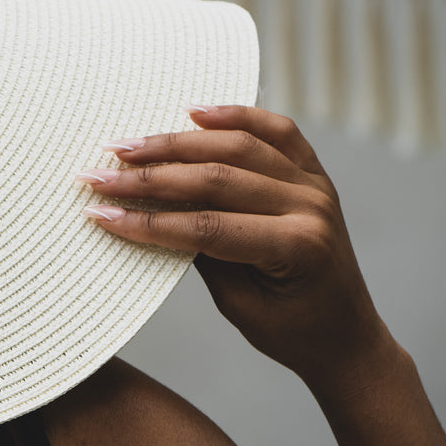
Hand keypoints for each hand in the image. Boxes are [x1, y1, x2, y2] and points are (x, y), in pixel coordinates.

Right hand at [77, 105, 388, 392]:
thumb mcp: (238, 303)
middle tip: (98, 176)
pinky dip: (234, 115)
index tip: (100, 214)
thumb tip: (147, 213)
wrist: (347, 335)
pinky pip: (276, 130)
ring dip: (175, 142)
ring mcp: (315, 184)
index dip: (148, 222)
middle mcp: (311, 206)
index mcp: (296, 247)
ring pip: (237, 146)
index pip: (206, 227)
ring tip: (126, 145)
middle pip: (216, 178)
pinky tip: (193, 110)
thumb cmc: (291, 330)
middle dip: (149, 178)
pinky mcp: (313, 171)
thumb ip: (200, 252)